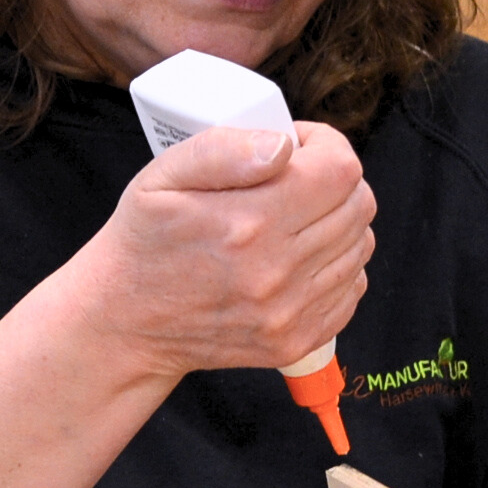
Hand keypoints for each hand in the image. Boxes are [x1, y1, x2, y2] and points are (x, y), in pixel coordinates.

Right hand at [77, 123, 374, 380]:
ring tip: (294, 218)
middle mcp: (276, 272)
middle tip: (294, 180)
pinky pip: (352, 288)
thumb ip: (225, 149)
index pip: (340, 170)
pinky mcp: (296, 341)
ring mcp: (290, 313)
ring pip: (360, 245)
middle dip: (333, 180)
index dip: (325, 146)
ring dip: (337, 222)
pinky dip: (336, 265)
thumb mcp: (163, 176)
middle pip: (358, 205)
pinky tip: (299, 256)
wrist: (126, 322)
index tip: (296, 148)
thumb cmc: (145, 240)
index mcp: (248, 223)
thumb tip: (283, 145)